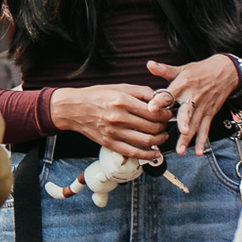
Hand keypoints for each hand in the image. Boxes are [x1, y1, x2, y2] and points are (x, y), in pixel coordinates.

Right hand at [49, 84, 171, 160]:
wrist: (73, 109)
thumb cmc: (97, 96)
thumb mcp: (119, 87)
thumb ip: (141, 91)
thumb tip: (160, 98)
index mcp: (122, 101)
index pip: (153, 111)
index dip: (166, 114)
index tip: (168, 113)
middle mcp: (119, 117)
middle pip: (152, 127)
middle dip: (164, 126)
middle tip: (166, 124)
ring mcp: (114, 132)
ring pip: (146, 141)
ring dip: (160, 140)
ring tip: (162, 136)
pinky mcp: (110, 144)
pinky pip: (133, 153)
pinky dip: (148, 155)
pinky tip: (155, 153)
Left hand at [147, 57, 239, 155]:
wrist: (225, 72)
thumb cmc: (199, 71)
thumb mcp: (182, 68)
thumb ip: (164, 70)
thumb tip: (148, 64)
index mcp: (182, 84)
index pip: (170, 93)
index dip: (160, 100)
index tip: (150, 108)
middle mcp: (193, 96)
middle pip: (187, 111)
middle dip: (183, 121)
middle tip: (180, 131)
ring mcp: (202, 107)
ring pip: (194, 124)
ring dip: (188, 138)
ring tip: (180, 151)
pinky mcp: (209, 114)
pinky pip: (205, 129)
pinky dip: (201, 141)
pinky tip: (197, 152)